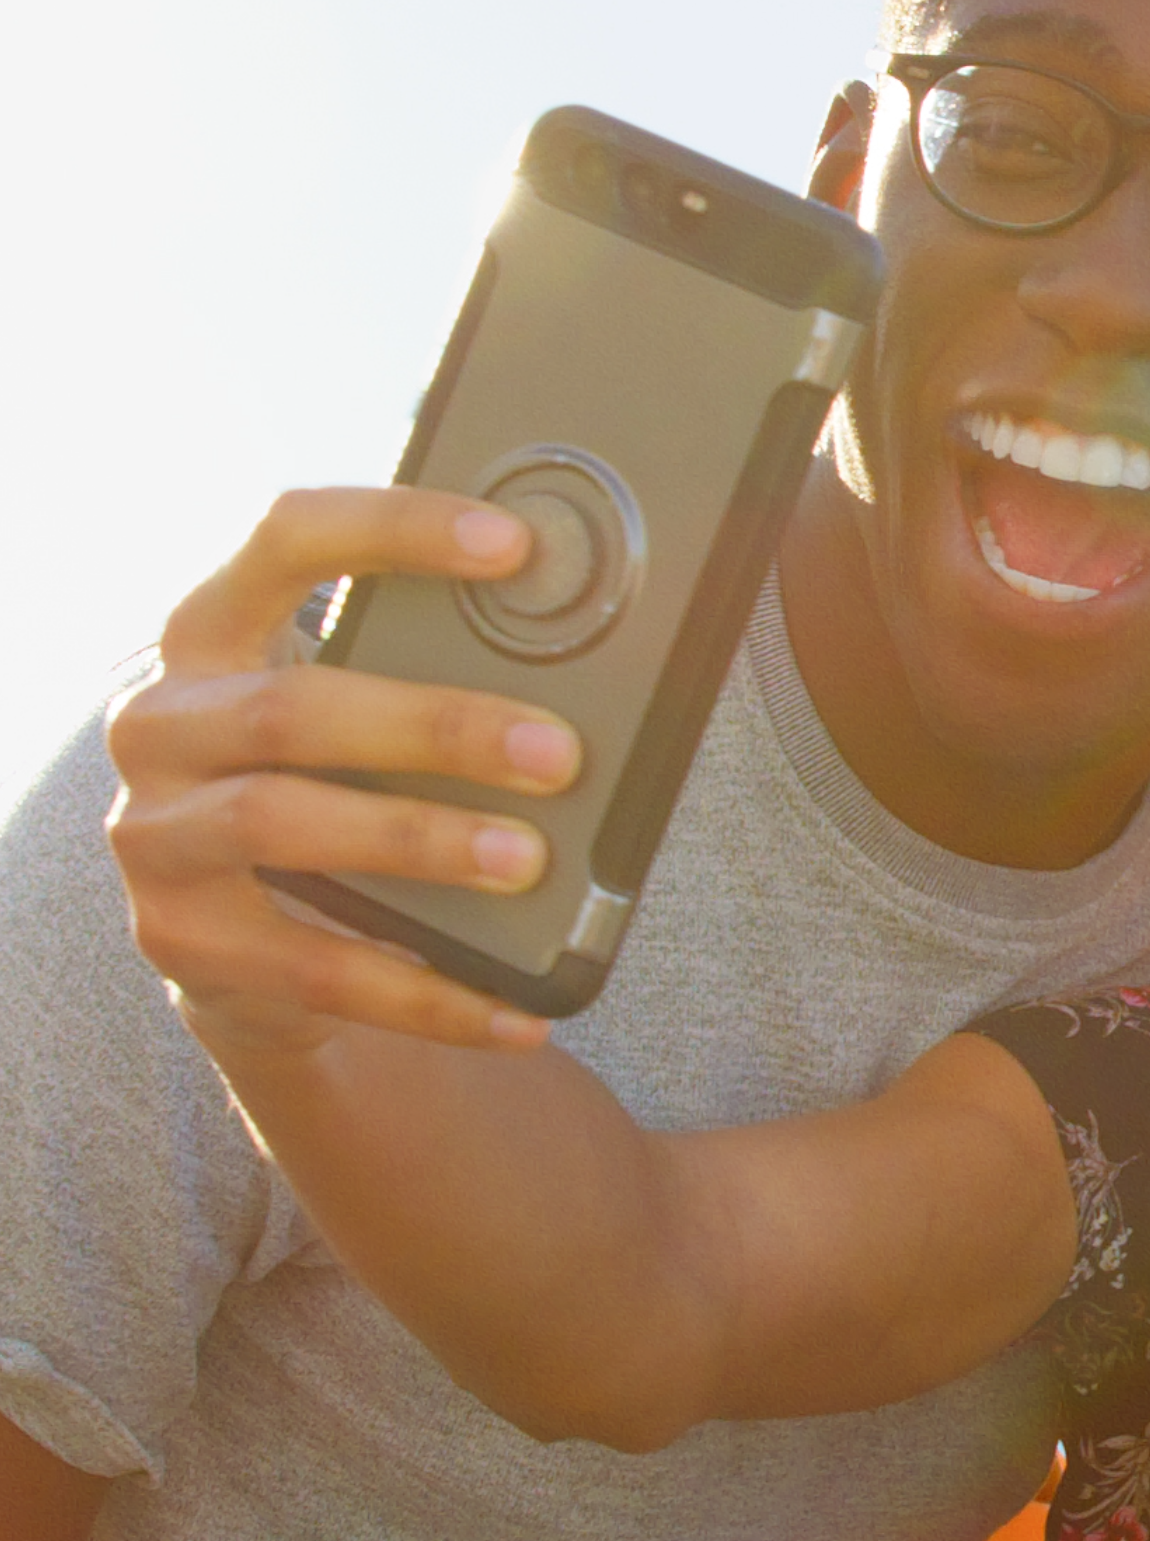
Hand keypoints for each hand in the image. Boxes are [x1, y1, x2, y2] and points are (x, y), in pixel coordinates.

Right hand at [106, 487, 579, 1056]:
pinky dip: (427, 995)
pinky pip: (314, 969)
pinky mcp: (184, 943)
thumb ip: (439, 673)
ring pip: (282, 823)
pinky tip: (516, 1010)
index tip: (511, 542)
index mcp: (212, 633)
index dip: (393, 530)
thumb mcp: (367, 718)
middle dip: (434, 726)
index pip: (285, 539)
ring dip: (416, 840)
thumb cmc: (340, 786)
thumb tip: (602, 665)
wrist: (249, 942)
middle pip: (290, 705)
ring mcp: (156, 836)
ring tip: (527, 861)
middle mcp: (162, 724)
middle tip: (556, 753)